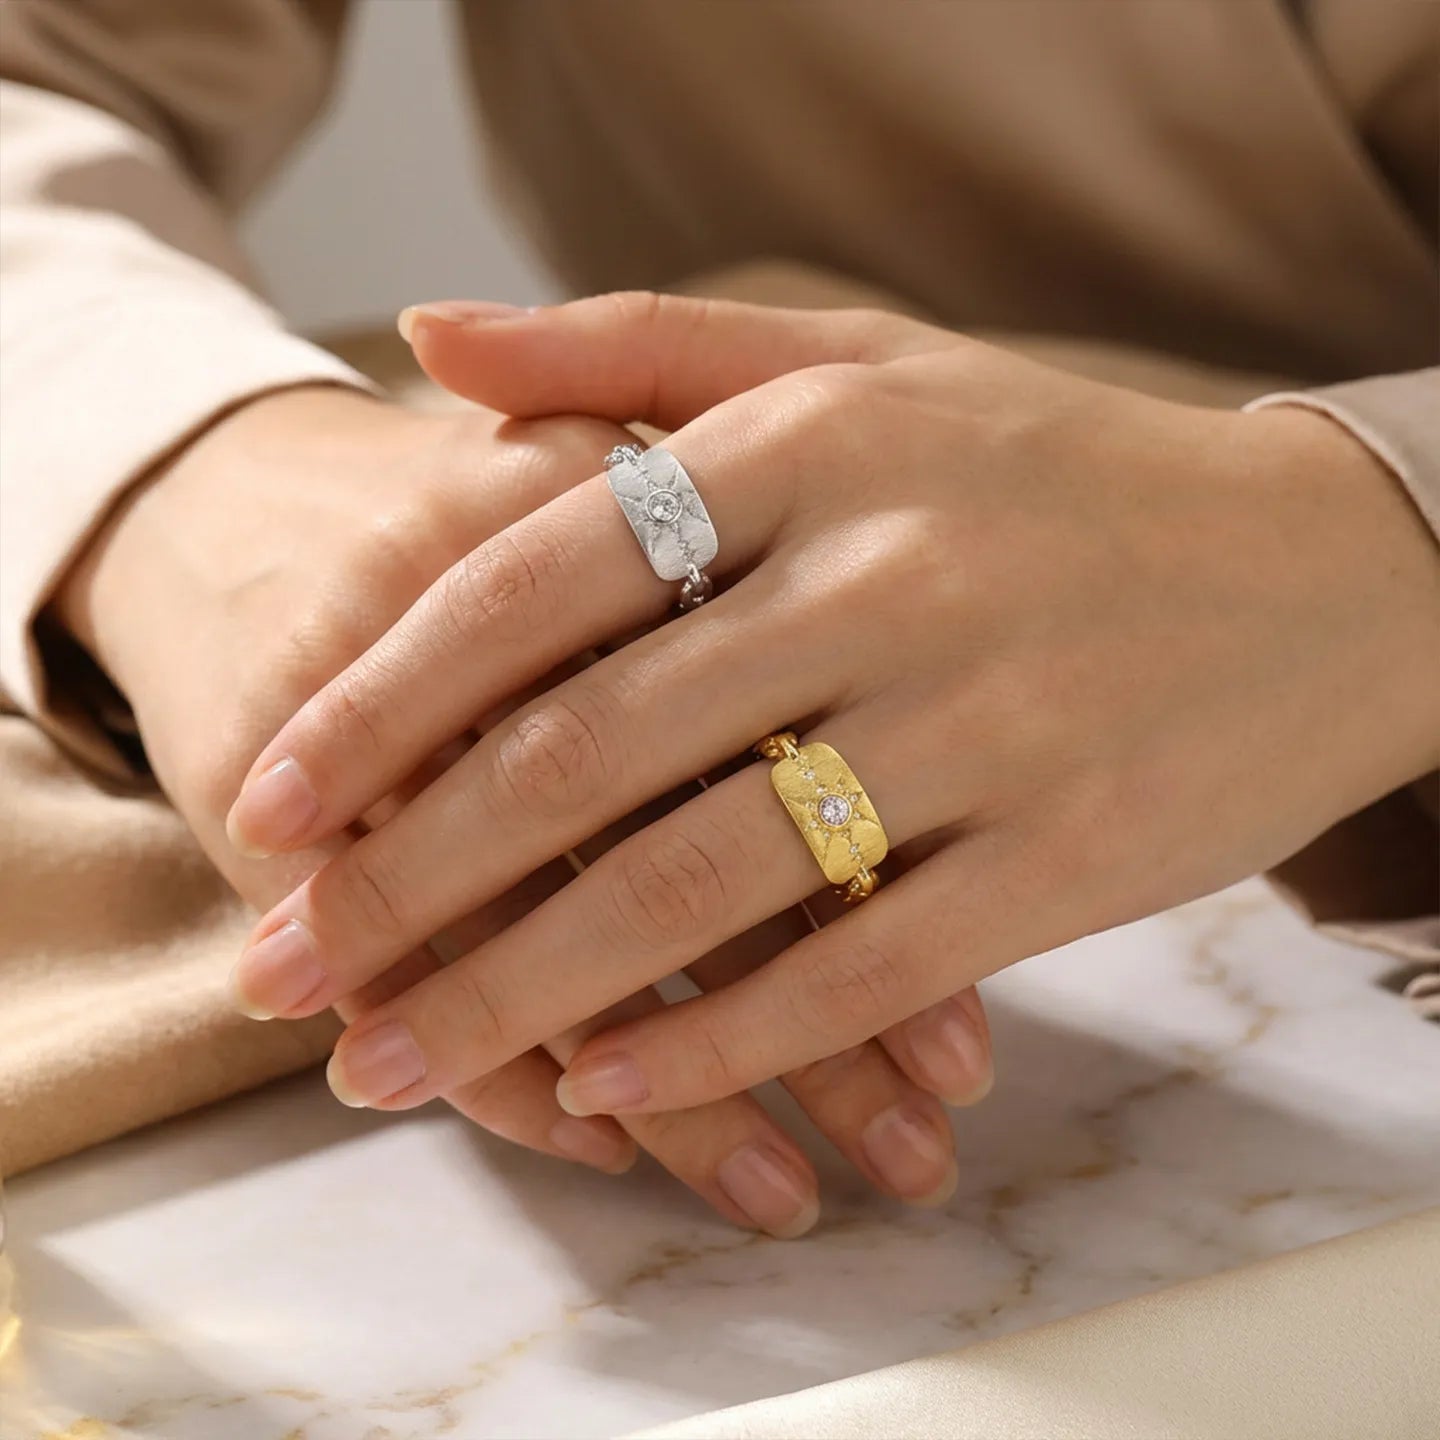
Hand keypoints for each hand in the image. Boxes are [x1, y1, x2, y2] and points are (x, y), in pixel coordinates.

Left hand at [58, 381, 988, 1232]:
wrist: (1321, 571)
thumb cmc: (1055, 471)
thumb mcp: (859, 362)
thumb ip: (632, 350)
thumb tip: (426, 343)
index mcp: (814, 443)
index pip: (536, 578)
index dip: (383, 701)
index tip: (272, 803)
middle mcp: (889, 576)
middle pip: (584, 755)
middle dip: (406, 883)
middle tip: (286, 972)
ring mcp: (985, 722)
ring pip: (698, 884)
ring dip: (521, 991)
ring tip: (395, 1060)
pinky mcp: (1065, 857)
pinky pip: (855, 970)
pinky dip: (716, 1041)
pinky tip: (601, 1087)